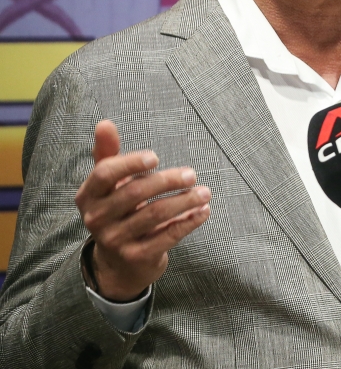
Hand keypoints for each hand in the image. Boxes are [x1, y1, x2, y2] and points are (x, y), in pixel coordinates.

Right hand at [74, 120, 210, 300]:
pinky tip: (204, 211)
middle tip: (192, 174)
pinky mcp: (137, 257)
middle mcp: (97, 218)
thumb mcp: (109, 186)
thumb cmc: (118, 212)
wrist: (118, 264)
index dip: (130, 163)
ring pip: (155, 214)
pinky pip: (167, 236)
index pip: (105, 174)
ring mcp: (115, 240)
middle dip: (167, 181)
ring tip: (205, 192)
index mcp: (88, 195)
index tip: (156, 157)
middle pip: (135, 192)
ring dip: (184, 200)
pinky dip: (189, 222)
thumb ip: (108, 155)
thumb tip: (105, 123)